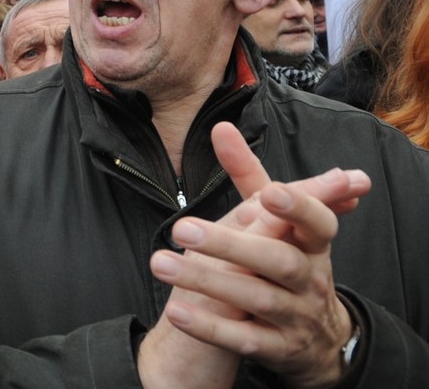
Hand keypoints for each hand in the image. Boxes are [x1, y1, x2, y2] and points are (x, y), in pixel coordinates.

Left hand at [145, 123, 367, 387]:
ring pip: (254, 298)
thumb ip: (248, 175)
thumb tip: (221, 127)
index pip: (316, 223)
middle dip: (230, 244)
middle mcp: (310, 279)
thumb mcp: (277, 222)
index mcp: (312, 244)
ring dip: (206, 280)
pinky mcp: (277, 349)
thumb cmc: (289, 261)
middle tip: (182, 228)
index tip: (270, 191)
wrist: (316, 341)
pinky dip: (211, 326)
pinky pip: (243, 339)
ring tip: (160, 262)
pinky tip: (177, 311)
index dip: (298, 207)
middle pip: (276, 260)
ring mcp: (295, 316)